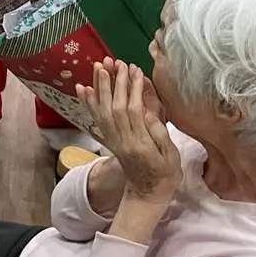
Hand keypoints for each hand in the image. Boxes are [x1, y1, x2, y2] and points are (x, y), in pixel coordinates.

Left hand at [76, 61, 180, 203]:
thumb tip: (148, 114)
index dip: (133, 89)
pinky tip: (83, 88)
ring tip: (99, 66)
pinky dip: (89, 102)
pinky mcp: (108, 140)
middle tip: (116, 62)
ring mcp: (112, 140)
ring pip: (102, 110)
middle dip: (116, 82)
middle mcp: (122, 141)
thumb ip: (160, 136)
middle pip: (115, 107)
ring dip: (100, 87)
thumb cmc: (165, 175)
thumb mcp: (172, 159)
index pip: (133, 111)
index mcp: (140, 145)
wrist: (146, 195)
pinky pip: (95, 119)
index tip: (135, 70)